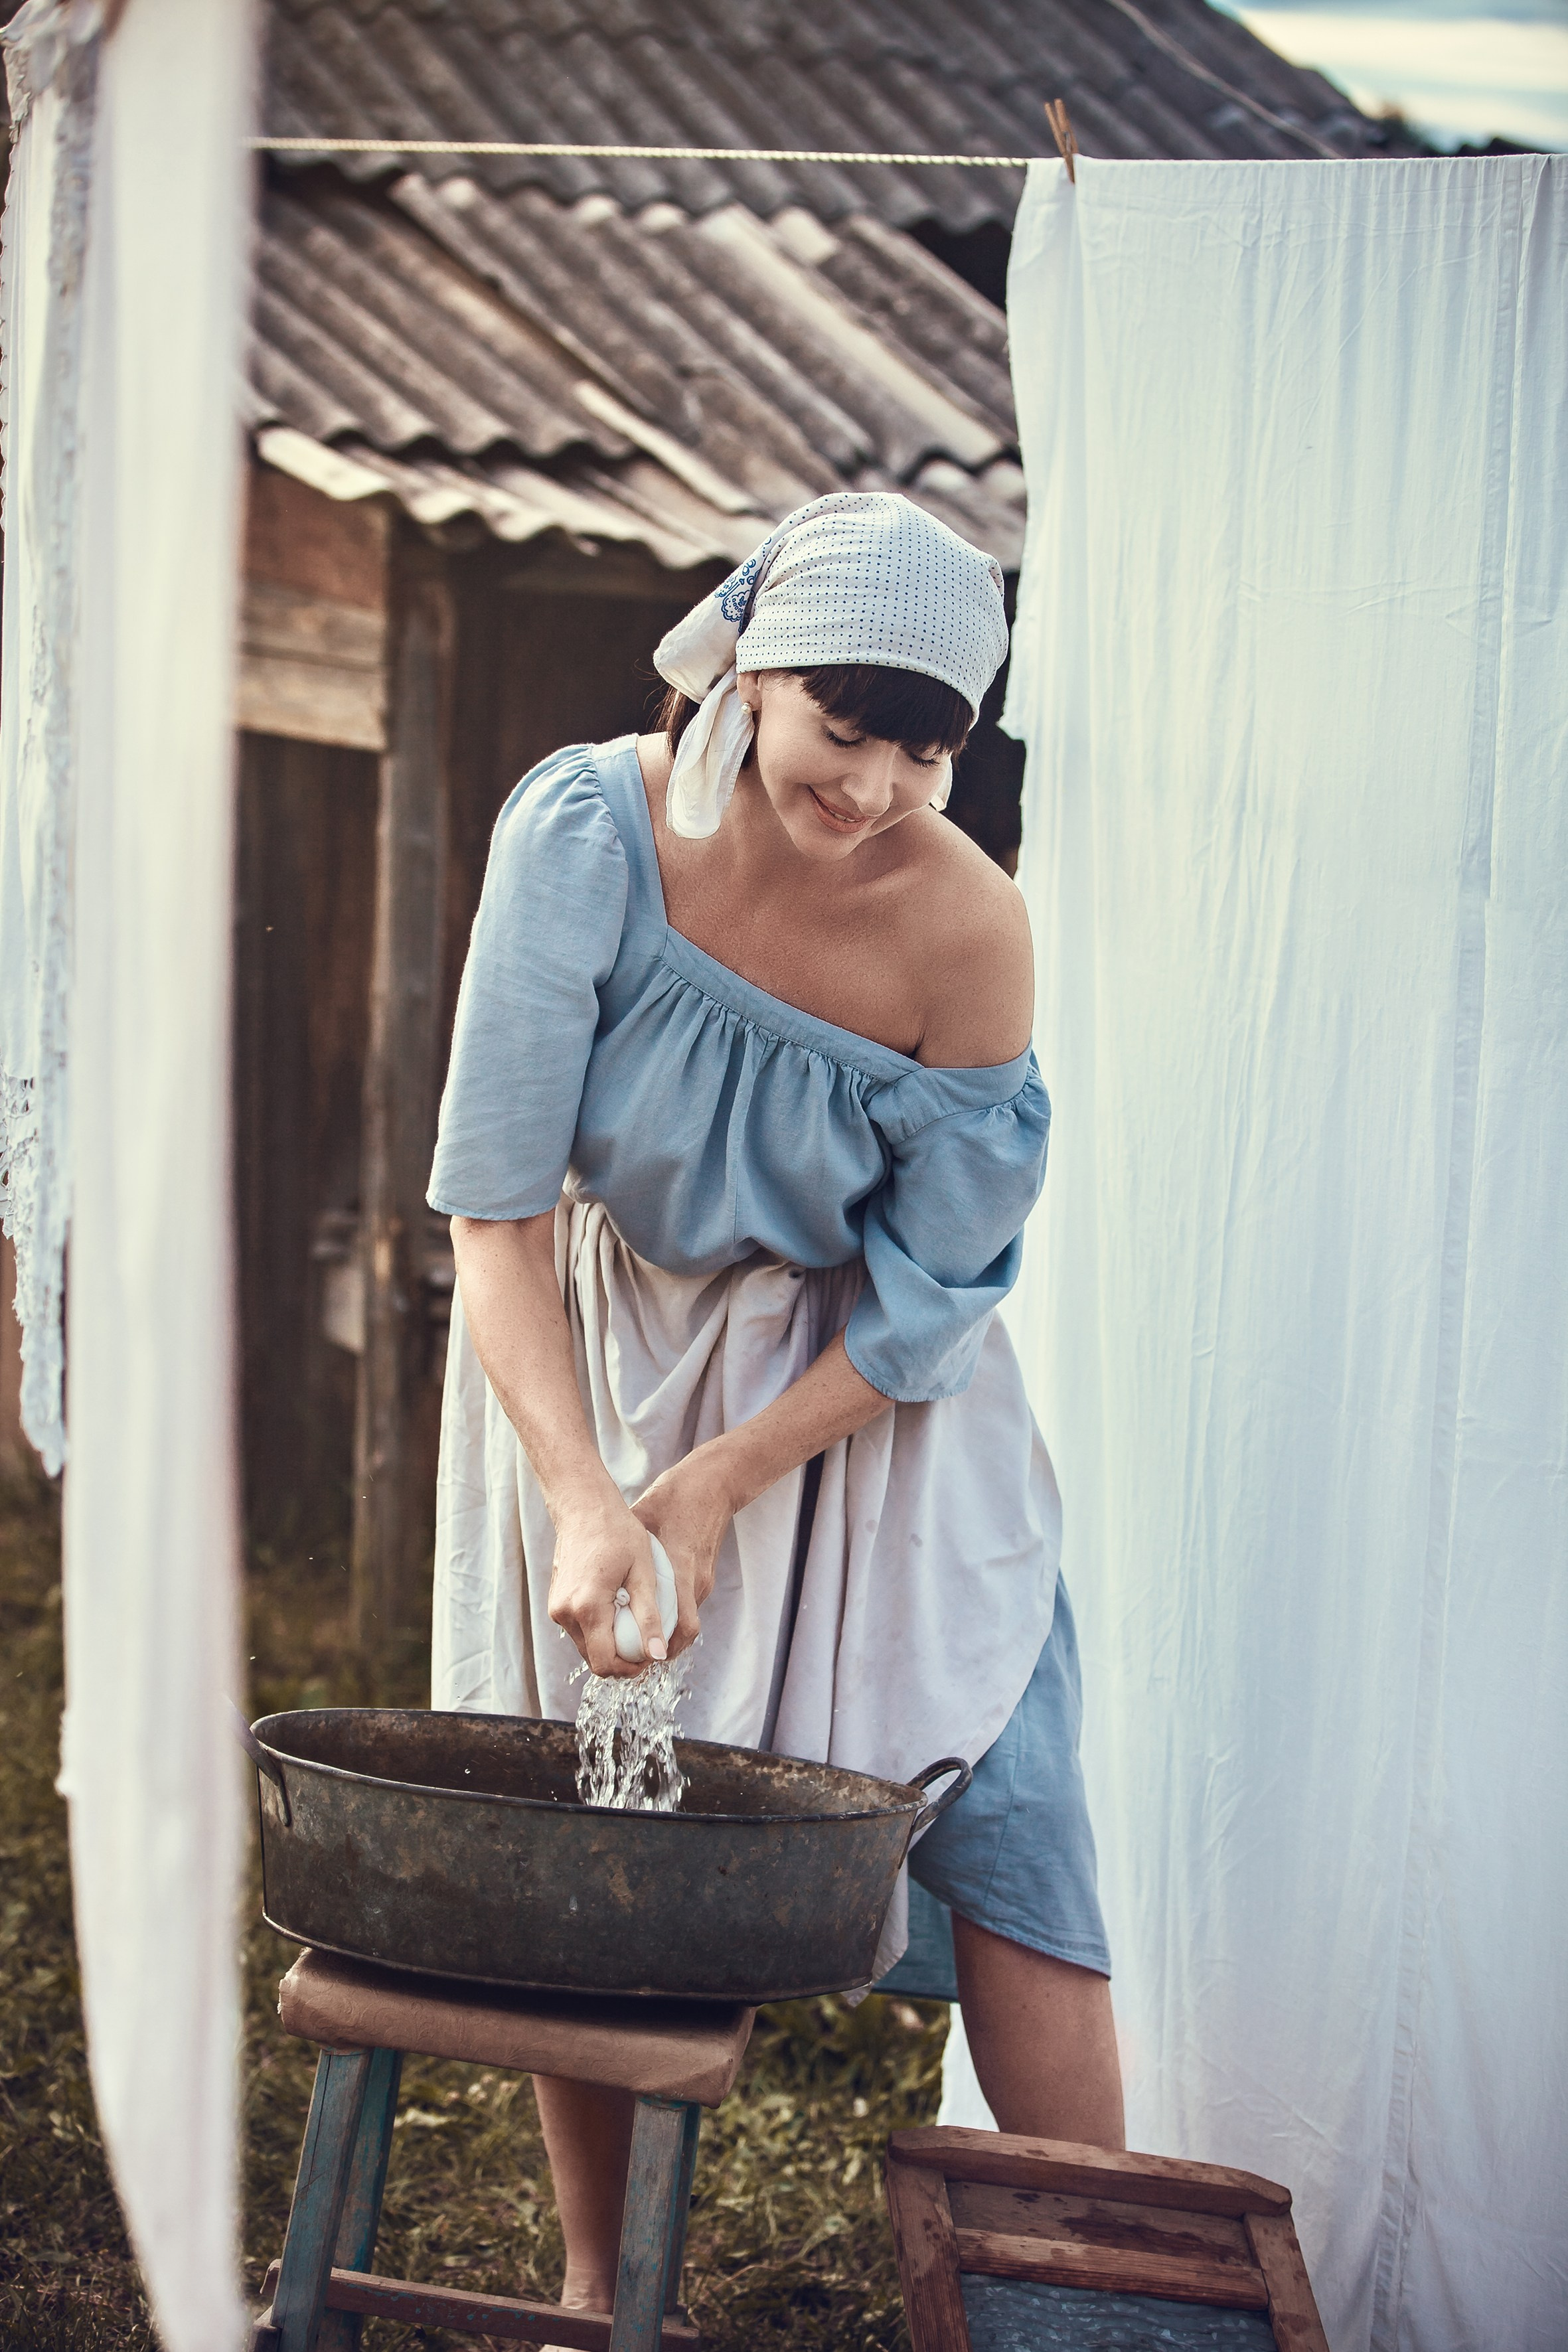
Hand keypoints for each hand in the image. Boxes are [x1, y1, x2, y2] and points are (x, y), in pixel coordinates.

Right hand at [548, 1493, 666, 1677]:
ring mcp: (557, 1608)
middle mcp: (565, 1612)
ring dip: (611, 1644)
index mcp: (588, 1607)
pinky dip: (599, 1630)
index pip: (606, 1663)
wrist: (585, 1507)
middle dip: (623, 1659)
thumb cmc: (619, 1533)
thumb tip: (658, 1655)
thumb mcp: (644, 1573)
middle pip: (595, 1659)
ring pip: (587, 1646)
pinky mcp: (556, 1603)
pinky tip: (618, 1609)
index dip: (631, 1668)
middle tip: (648, 1640)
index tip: (652, 1654)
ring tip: (635, 1620)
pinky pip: (580, 1630)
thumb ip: (650, 1617)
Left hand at [632, 1444, 737, 1658]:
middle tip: (633, 1661)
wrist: (714, 1484)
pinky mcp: (705, 1577)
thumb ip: (624, 1546)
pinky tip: (648, 1615)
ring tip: (636, 1643)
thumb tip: (594, 1566)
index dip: (662, 1650)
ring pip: (685, 1622)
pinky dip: (670, 1617)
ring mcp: (704, 1581)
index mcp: (681, 1569)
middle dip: (661, 1652)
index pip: (681, 1626)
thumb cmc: (676, 1497)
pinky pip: (687, 1606)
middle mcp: (696, 1581)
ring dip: (665, 1636)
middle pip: (684, 1634)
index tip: (638, 1660)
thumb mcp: (643, 1517)